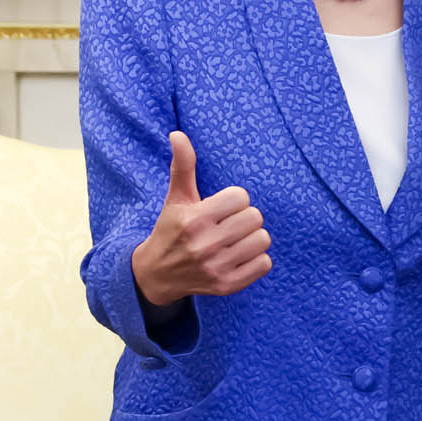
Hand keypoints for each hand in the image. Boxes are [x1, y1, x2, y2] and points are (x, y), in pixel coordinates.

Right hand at [129, 132, 270, 308]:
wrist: (157, 275)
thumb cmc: (171, 229)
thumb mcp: (176, 198)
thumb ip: (183, 165)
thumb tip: (177, 134)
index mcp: (194, 219)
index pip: (241, 197)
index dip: (233, 200)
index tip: (220, 208)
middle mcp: (205, 245)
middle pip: (255, 217)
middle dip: (244, 218)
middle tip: (228, 224)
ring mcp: (217, 268)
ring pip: (263, 239)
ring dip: (252, 238)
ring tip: (235, 240)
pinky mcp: (227, 286)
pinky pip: (264, 264)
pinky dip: (257, 259)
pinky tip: (239, 256)